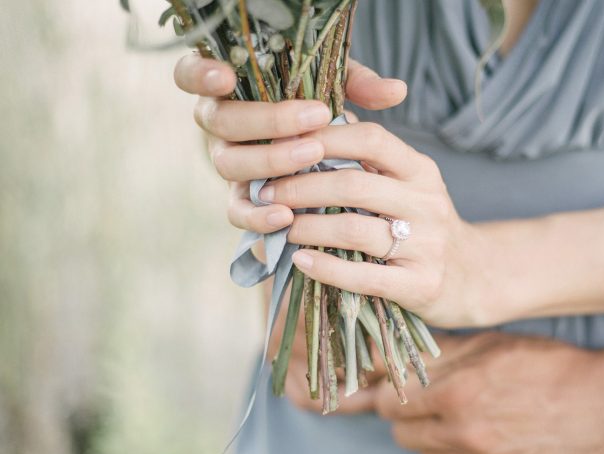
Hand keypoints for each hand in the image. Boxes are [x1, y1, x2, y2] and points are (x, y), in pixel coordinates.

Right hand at [172, 53, 408, 235]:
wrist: (318, 168)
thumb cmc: (319, 116)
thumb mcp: (337, 91)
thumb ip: (359, 85)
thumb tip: (397, 90)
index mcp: (233, 91)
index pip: (194, 75)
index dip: (201, 75)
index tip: (228, 76)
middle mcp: (221, 128)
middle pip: (220, 122)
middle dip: (267, 120)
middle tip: (315, 117)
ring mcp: (228, 166)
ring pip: (228, 164)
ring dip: (269, 160)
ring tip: (312, 156)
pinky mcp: (240, 203)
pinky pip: (238, 212)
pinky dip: (258, 215)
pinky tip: (287, 215)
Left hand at [273, 122, 484, 327]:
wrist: (473, 277)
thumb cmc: (424, 226)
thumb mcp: (409, 185)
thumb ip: (370, 159)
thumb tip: (314, 124)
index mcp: (421, 171)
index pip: (371, 138)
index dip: (323, 137)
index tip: (282, 144)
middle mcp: (427, 203)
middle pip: (354, 185)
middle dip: (300, 186)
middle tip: (265, 192)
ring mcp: (427, 245)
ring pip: (355, 230)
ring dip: (307, 228)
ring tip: (279, 227)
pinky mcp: (421, 285)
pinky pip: (365, 277)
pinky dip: (327, 269)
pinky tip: (301, 261)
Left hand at [371, 332, 603, 453]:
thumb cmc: (547, 366)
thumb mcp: (489, 344)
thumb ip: (431, 352)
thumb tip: (379, 354)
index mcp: (458, 394)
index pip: (388, 403)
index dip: (393, 394)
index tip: (406, 389)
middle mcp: (466, 437)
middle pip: (402, 435)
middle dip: (412, 418)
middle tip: (441, 404)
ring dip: (439, 441)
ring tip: (475, 421)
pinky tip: (495, 444)